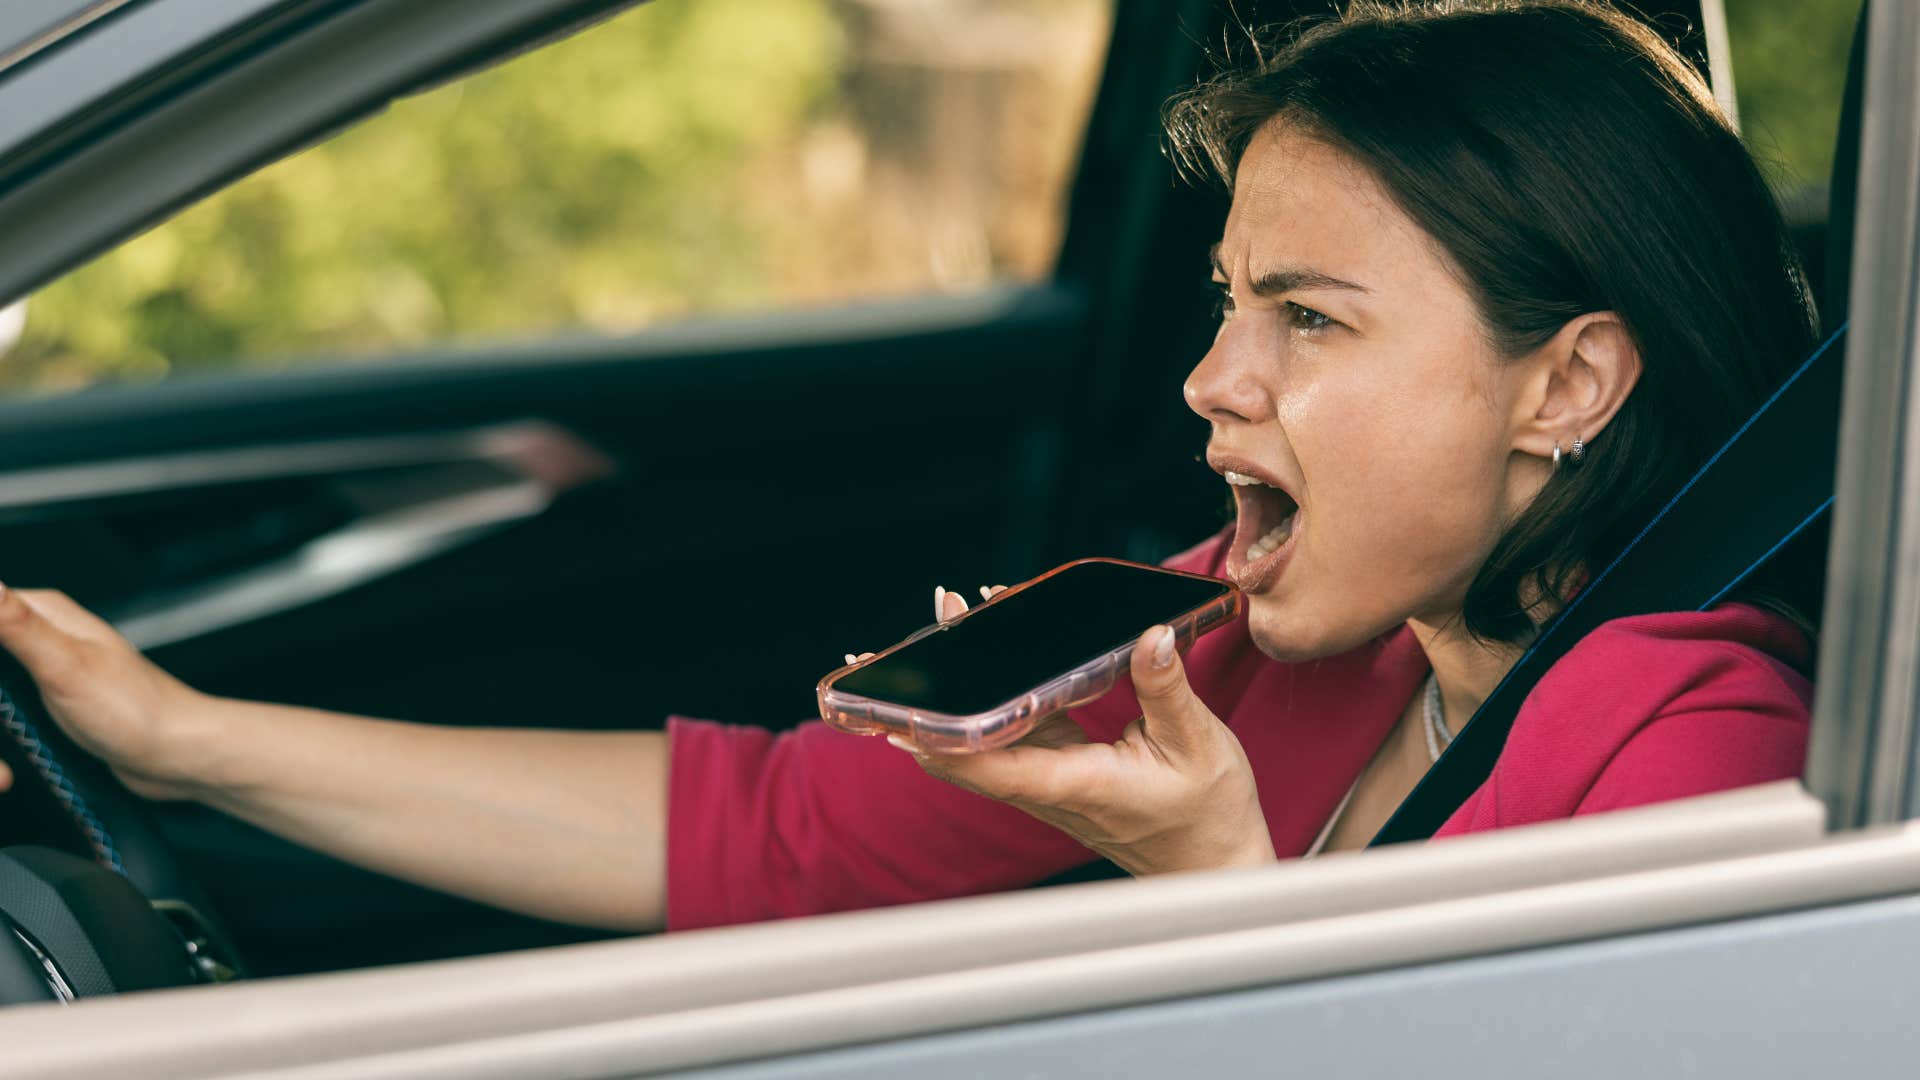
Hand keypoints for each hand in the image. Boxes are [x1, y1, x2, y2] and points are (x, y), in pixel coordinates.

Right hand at [0, 584, 210, 799]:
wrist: (177, 756)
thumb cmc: (138, 710)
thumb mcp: (65, 665)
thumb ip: (15, 623)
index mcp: (42, 613)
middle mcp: (40, 635)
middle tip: (9, 719)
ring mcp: (43, 670)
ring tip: (4, 771)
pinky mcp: (46, 704)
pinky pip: (5, 713)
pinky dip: (2, 737)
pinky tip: (6, 769)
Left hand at [861, 584, 1275, 876]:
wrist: (1211, 866)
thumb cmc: (1207, 815)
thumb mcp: (1198, 744)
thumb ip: (1166, 690)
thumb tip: (1149, 636)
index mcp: (1077, 785)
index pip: (993, 767)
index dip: (947, 739)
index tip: (913, 705)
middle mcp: (1049, 788)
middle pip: (974, 743)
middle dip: (945, 687)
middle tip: (939, 619)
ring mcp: (1048, 781)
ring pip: (989, 734)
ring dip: (969, 682)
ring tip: (959, 615)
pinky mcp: (1057, 771)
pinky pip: (1015, 730)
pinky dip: (1002, 690)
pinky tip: (1001, 650)